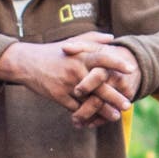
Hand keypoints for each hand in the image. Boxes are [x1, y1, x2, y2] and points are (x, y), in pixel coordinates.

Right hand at [0, 34, 137, 126]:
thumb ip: (93, 39)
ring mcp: (66, 84)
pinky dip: (85, 115)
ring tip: (115, 116)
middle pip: (99, 85)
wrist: (27, 63)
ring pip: (88, 100)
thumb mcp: (72, 42)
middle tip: (128, 104)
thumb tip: (112, 37)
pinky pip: (74, 108)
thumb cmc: (53, 52)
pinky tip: (95, 120)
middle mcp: (75, 69)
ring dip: (103, 110)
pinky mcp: (58, 95)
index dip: (117, 63)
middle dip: (115, 96)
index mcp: (80, 55)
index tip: (132, 70)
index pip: (103, 57)